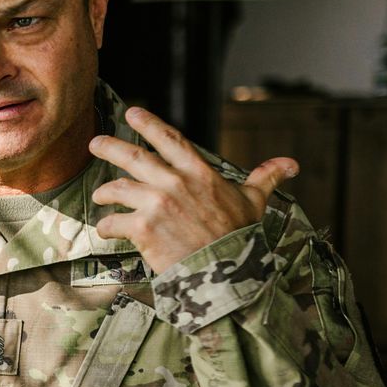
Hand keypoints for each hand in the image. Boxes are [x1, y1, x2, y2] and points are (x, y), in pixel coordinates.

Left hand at [89, 107, 297, 275]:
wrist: (224, 273)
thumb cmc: (239, 238)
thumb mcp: (254, 203)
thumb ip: (265, 179)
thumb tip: (291, 164)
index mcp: (200, 173)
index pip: (170, 140)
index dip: (148, 124)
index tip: (132, 113)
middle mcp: (175, 183)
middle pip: (134, 157)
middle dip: (110, 147)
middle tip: (95, 143)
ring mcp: (156, 204)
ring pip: (118, 188)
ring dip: (105, 192)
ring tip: (99, 197)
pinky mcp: (142, 228)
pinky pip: (113, 222)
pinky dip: (106, 226)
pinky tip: (105, 229)